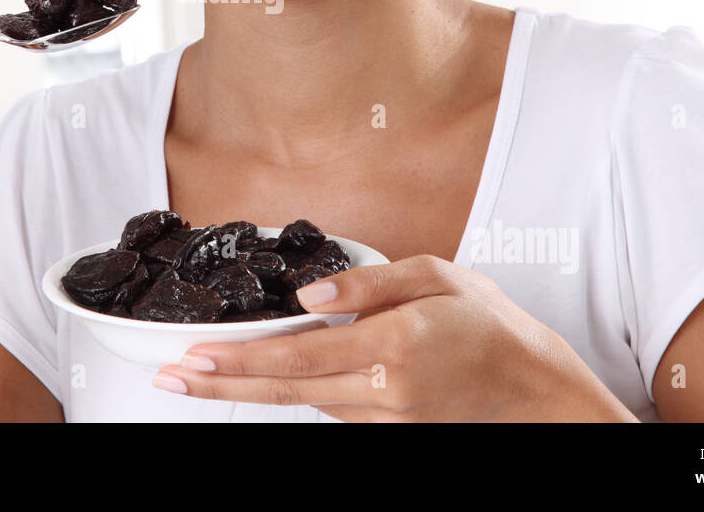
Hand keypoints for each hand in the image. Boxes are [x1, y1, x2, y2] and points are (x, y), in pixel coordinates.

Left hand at [151, 255, 635, 420]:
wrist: (536, 394)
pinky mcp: (387, 427)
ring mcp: (384, 415)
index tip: (193, 356)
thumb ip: (371, 283)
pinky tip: (261, 378)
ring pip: (301, 402)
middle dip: (221, 385)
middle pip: (285, 389)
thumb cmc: (492, 326)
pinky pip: (330, 406)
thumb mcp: (440, 277)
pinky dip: (291, 392)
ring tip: (196, 379)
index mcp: (394, 345)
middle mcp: (383, 389)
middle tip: (168, 379)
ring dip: (246, 392)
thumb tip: (309, 295)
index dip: (240, 359)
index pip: (298, 355)